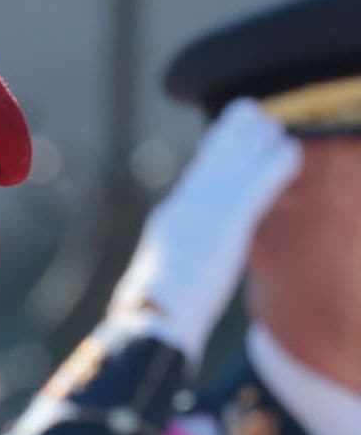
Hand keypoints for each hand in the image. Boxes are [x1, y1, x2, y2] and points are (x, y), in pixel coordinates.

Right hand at [109, 98, 301, 363]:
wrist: (156, 311)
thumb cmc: (154, 310)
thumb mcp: (156, 279)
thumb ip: (166, 268)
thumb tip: (145, 291)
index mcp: (170, 215)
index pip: (197, 173)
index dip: (217, 154)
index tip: (231, 142)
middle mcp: (189, 199)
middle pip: (215, 149)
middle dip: (239, 133)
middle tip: (254, 122)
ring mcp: (210, 204)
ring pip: (240, 150)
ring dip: (261, 141)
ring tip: (276, 137)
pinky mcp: (233, 213)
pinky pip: (265, 173)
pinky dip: (280, 162)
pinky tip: (290, 156)